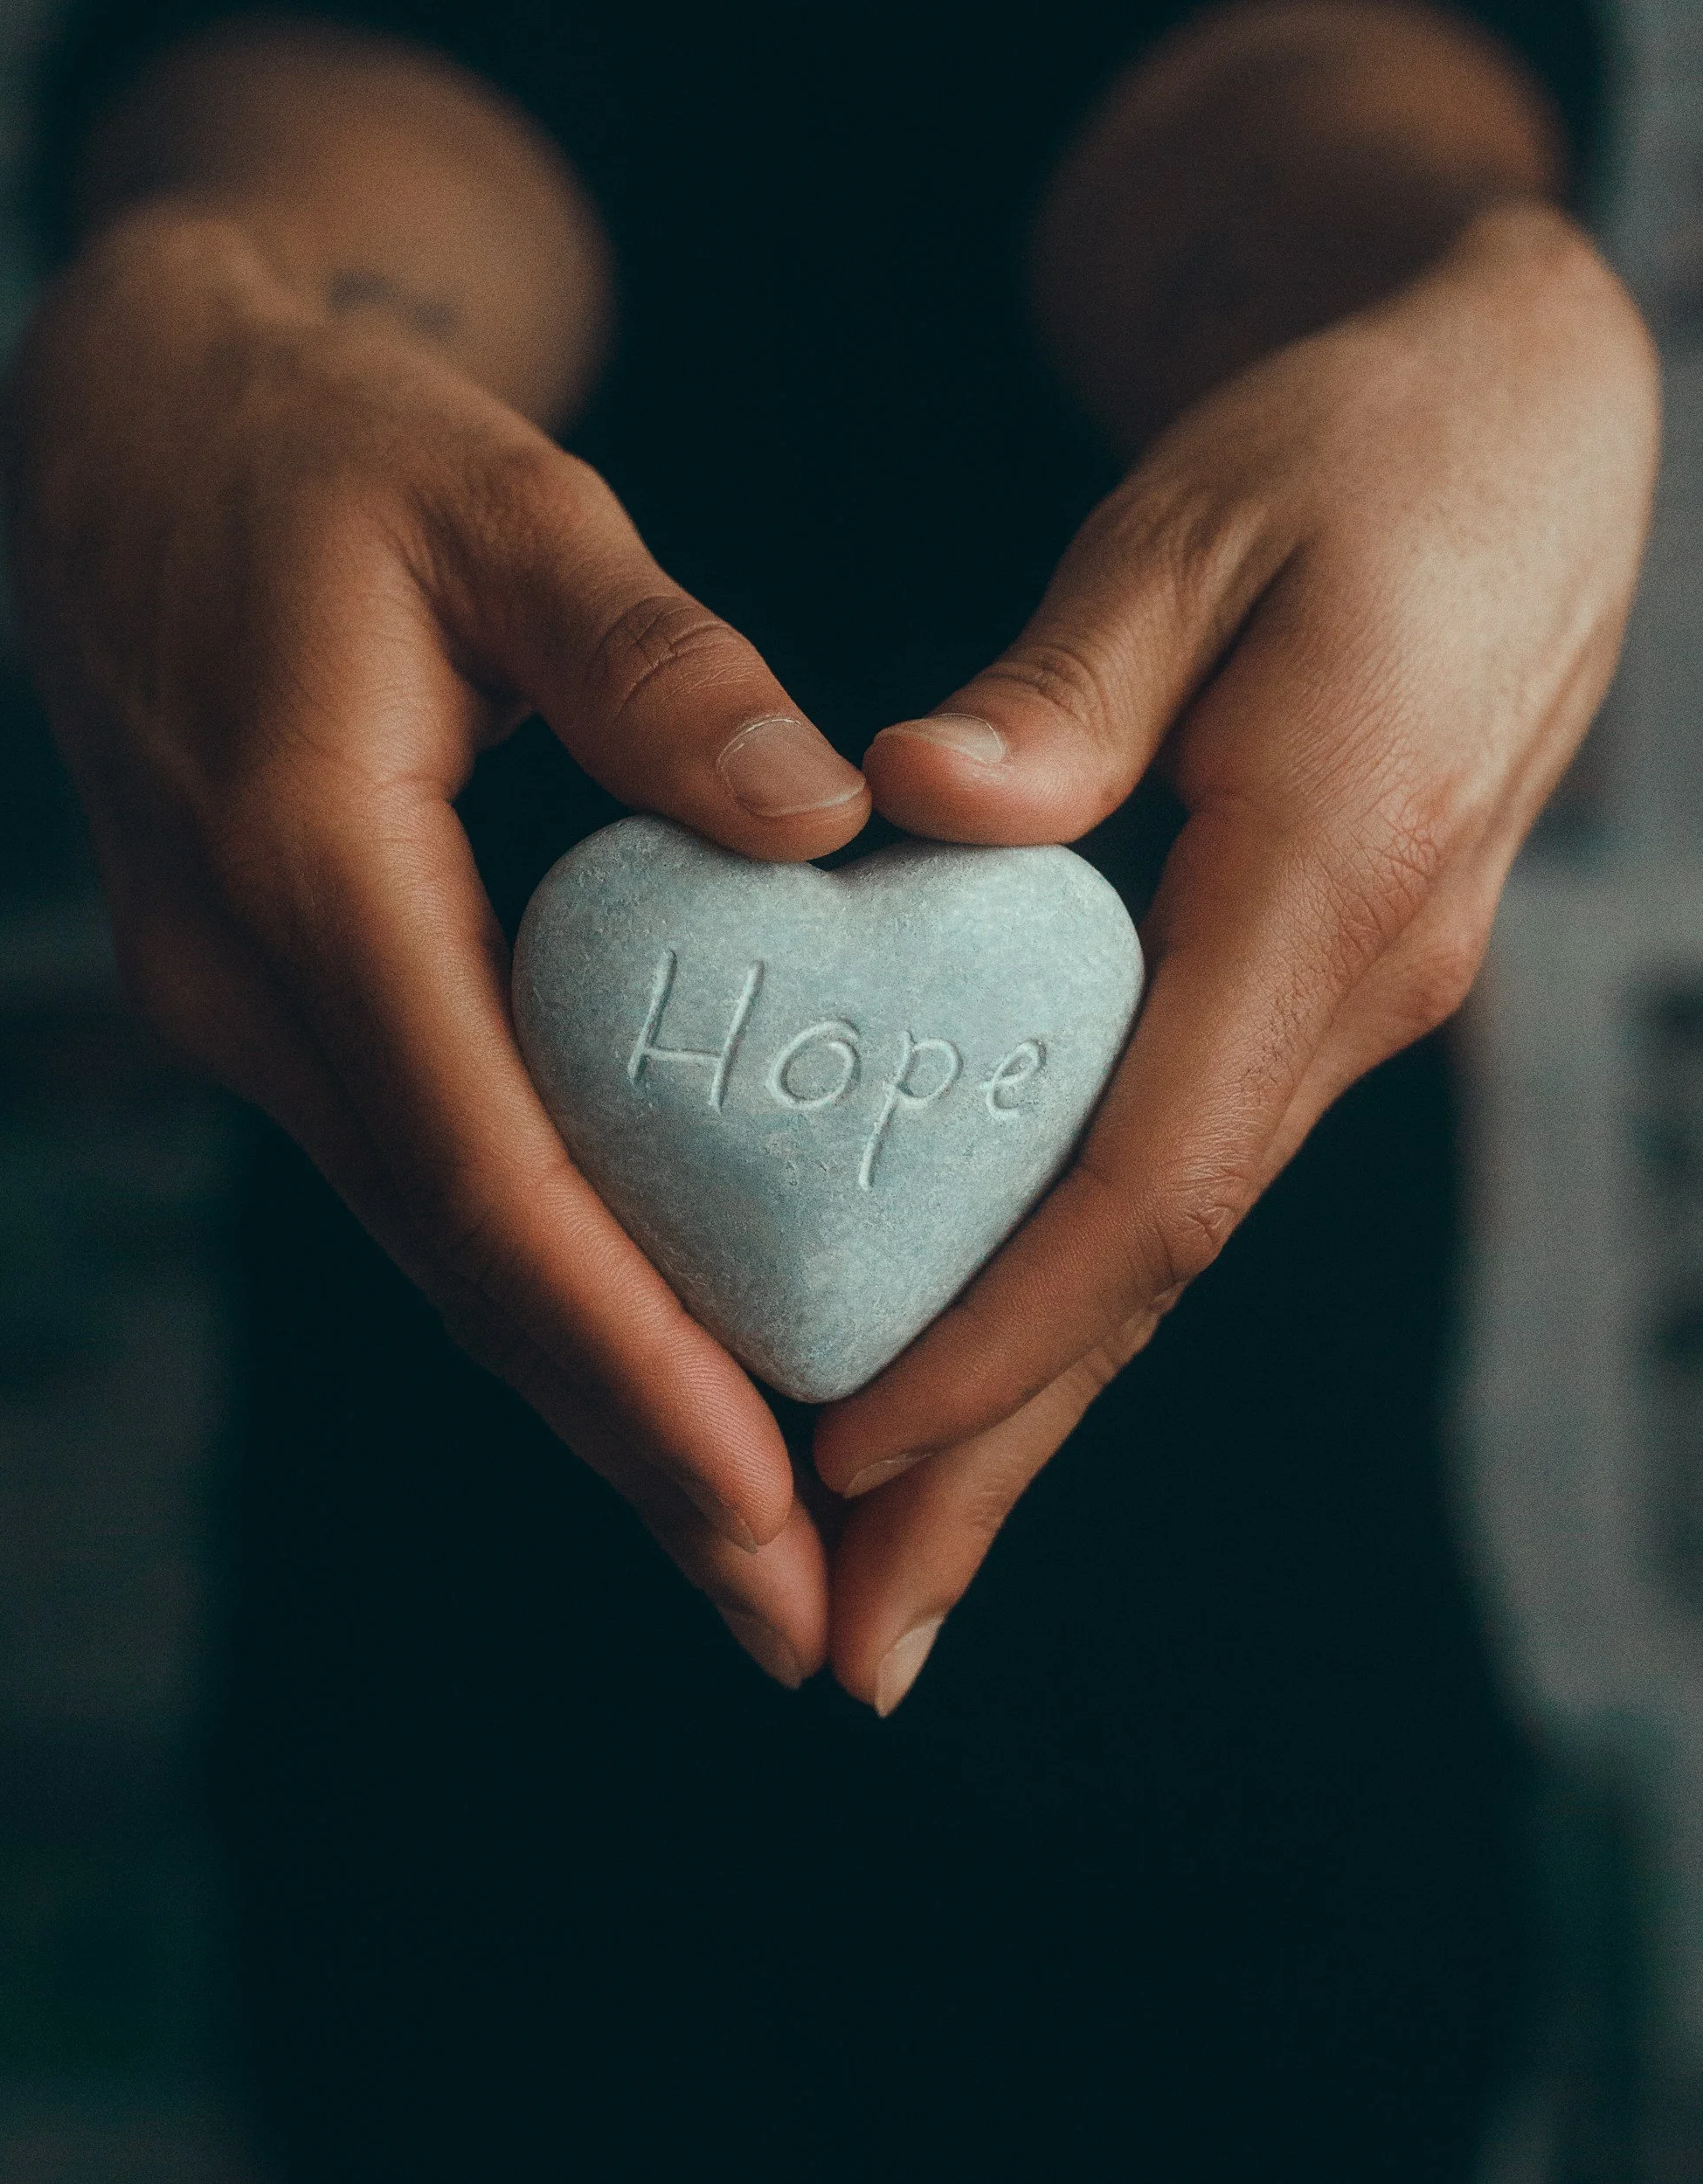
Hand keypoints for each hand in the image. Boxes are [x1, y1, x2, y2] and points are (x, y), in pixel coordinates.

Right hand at [8, 205, 871, 1686]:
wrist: (141, 438)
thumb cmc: (326, 450)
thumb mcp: (495, 500)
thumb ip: (649, 658)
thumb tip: (823, 816)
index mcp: (311, 871)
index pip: (485, 1170)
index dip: (624, 1351)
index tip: (763, 1496)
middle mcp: (263, 990)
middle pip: (472, 1271)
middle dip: (631, 1453)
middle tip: (791, 1619)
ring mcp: (263, 1015)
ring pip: (453, 1256)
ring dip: (596, 1407)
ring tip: (752, 1555)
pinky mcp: (301, 1009)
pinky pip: (442, 1186)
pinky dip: (553, 1298)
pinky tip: (652, 1375)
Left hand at [815, 204, 1658, 1711]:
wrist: (1518, 432)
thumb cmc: (1353, 450)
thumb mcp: (1199, 524)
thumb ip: (1066, 687)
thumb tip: (906, 805)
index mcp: (1328, 880)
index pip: (1148, 1178)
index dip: (999, 1332)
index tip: (841, 1449)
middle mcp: (1350, 990)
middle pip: (1149, 1277)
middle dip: (997, 1467)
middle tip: (847, 1646)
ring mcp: (1343, 1007)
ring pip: (1159, 1257)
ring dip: (1027, 1418)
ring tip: (885, 1569)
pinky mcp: (1304, 993)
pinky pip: (1169, 1182)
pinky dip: (1064, 1299)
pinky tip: (978, 1375)